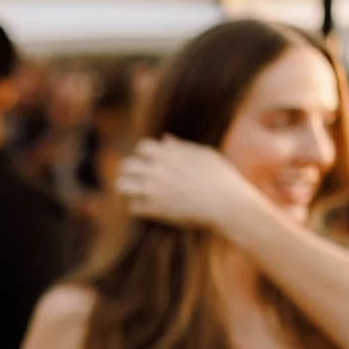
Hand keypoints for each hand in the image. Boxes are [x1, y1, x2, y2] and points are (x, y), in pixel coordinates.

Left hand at [117, 137, 257, 232]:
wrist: (227, 204)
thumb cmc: (222, 179)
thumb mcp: (204, 155)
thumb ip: (181, 147)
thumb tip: (164, 139)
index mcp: (168, 154)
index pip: (141, 147)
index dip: (144, 156)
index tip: (150, 164)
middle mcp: (156, 169)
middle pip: (125, 165)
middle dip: (130, 172)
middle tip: (137, 180)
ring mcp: (152, 189)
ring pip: (121, 186)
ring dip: (127, 190)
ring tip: (135, 194)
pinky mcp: (153, 209)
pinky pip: (131, 207)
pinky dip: (137, 208)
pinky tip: (147, 209)